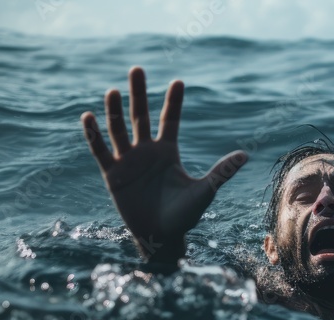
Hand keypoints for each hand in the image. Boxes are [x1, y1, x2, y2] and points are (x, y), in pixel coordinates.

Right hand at [81, 67, 246, 260]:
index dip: (173, 101)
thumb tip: (245, 155)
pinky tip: (88, 116)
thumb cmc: (184, 216)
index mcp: (167, 152)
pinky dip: (94, 135)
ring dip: (115, 110)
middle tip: (137, 69)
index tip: (178, 80)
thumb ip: (221, 172)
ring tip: (113, 90)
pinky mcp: (112, 175)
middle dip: (138, 94)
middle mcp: (146, 152)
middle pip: (140, 116)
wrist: (161, 237)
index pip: (169, 120)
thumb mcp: (204, 191)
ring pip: (119, 130)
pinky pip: (101, 151)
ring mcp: (127, 161)